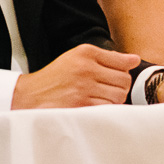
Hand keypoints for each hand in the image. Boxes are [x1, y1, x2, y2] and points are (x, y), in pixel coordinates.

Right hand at [11, 44, 139, 109]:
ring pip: (119, 96)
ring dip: (114, 100)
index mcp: (86, 53)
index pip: (123, 63)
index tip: (120, 76)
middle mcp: (86, 68)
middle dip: (121, 87)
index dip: (125, 72)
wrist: (30, 95)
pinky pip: (107, 108)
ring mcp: (84, 88)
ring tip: (101, 98)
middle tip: (109, 90)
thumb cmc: (56, 77)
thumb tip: (134, 60)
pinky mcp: (81, 105)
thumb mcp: (76, 57)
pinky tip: (96, 106)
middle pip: (124, 80)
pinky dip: (106, 109)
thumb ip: (107, 57)